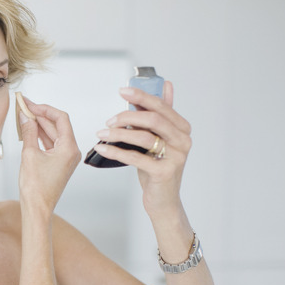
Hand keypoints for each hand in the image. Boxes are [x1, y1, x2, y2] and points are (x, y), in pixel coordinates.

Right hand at [18, 96, 80, 212]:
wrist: (37, 208)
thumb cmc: (37, 188)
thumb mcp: (30, 154)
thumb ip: (29, 132)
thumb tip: (25, 117)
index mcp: (69, 148)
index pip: (61, 119)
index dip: (45, 109)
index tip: (31, 104)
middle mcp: (70, 152)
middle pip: (57, 125)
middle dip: (40, 115)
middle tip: (24, 106)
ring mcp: (64, 157)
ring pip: (52, 134)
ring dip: (39, 124)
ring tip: (24, 115)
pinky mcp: (57, 162)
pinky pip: (50, 143)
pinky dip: (39, 135)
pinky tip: (28, 129)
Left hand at [93, 82, 190, 215]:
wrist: (163, 200)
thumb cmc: (157, 168)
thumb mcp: (159, 139)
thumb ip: (160, 114)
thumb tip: (165, 85)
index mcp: (182, 128)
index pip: (161, 106)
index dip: (141, 96)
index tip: (122, 91)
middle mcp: (183, 140)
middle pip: (153, 120)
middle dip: (127, 116)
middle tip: (109, 120)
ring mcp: (175, 157)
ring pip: (144, 137)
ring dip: (118, 134)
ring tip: (101, 134)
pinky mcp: (164, 172)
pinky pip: (136, 157)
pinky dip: (116, 151)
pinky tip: (103, 148)